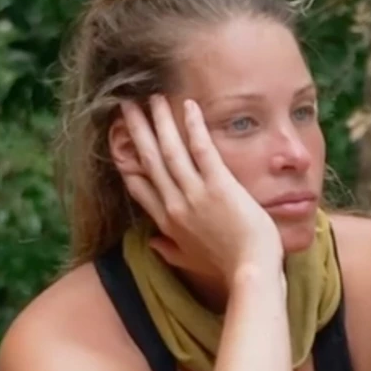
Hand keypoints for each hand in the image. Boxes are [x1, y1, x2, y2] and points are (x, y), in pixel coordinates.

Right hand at [119, 95, 283, 282]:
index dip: (127, 161)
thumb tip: (152, 243)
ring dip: (159, 122)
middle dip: (136, 131)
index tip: (119, 141)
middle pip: (149, 161)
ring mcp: (195, 195)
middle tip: (125, 106)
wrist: (251, 273)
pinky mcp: (219, 186)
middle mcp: (175, 205)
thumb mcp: (191, 262)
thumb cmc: (226, 268)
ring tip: (152, 98)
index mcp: (168, 223)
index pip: (139, 187)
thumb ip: (169, 250)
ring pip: (169, 151)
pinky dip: (193, 127)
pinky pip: (202, 150)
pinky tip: (188, 105)